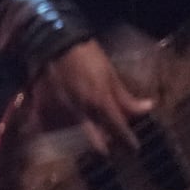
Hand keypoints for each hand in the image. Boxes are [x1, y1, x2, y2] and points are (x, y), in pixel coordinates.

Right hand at [29, 39, 152, 153]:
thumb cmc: (86, 55)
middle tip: (109, 144)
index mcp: (99, 102)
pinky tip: (59, 131)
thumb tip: (148, 108)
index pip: (119, 131)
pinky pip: (48, 130)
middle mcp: (80, 112)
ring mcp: (58, 112)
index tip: (134, 149)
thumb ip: (125, 96)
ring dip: (81, 140)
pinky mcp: (41, 109)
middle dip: (105, 147)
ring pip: (72, 139)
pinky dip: (55, 133)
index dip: (129, 143)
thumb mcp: (110, 73)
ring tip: (85, 137)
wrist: (53, 40)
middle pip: (95, 143)